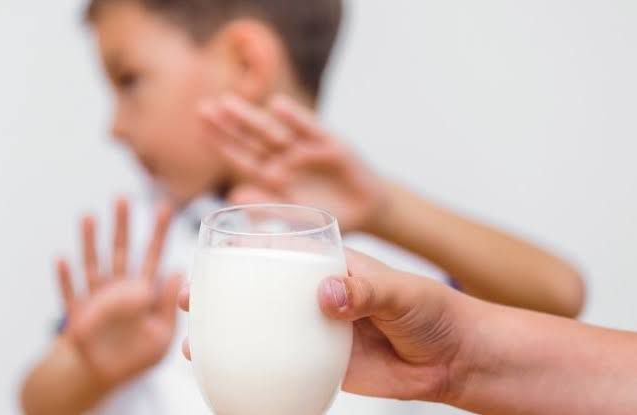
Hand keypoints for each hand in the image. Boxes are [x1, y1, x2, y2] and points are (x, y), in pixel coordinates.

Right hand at [56, 198, 181, 389]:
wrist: (101, 375)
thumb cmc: (135, 356)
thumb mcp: (162, 335)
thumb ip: (168, 305)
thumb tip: (178, 271)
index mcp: (142, 291)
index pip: (153, 256)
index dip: (159, 233)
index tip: (165, 207)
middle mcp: (118, 288)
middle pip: (120, 251)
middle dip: (122, 225)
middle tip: (123, 198)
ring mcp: (95, 299)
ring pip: (92, 264)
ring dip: (89, 241)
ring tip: (89, 216)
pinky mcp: (77, 316)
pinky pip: (69, 294)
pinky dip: (65, 279)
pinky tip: (62, 259)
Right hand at [177, 249, 469, 402]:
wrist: (453, 358)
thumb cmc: (432, 311)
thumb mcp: (401, 292)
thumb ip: (364, 291)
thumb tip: (325, 296)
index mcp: (330, 265)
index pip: (277, 251)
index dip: (239, 252)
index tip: (209, 260)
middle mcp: (314, 295)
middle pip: (257, 290)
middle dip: (218, 293)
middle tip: (187, 302)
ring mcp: (315, 329)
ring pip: (261, 327)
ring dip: (226, 332)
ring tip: (195, 344)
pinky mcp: (321, 361)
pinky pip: (281, 361)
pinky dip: (253, 366)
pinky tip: (229, 375)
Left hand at [200, 94, 386, 232]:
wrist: (368, 212)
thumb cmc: (329, 218)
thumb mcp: (297, 218)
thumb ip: (267, 207)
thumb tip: (232, 196)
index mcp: (273, 177)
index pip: (242, 157)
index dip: (221, 142)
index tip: (200, 126)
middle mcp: (286, 158)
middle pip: (252, 139)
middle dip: (229, 124)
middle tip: (203, 109)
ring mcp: (308, 149)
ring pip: (275, 131)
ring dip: (252, 118)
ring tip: (228, 104)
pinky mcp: (332, 144)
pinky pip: (310, 130)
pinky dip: (295, 118)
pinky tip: (276, 105)